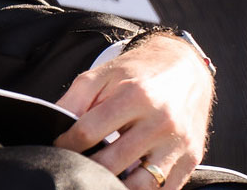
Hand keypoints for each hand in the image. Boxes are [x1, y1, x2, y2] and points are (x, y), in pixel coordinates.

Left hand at [54, 33, 214, 189]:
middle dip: (88, 167)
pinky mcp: (191, 160)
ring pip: (141, 186)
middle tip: (77, 164)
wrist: (185, 69)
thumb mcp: (103, 73)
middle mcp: (160, 122)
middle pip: (113, 162)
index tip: (60, 146)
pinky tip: (127, 183)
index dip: (68, 143)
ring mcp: (178, 144)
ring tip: (99, 179)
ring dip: (115, 186)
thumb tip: (55, 122)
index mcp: (135, 96)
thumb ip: (76, 97)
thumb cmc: (138, 73)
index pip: (90, 131)